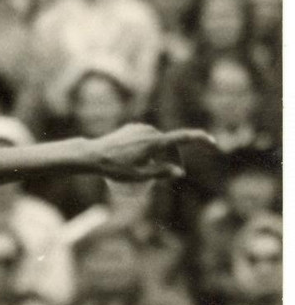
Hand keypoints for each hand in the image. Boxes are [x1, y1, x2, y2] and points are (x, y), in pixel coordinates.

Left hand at [88, 124, 217, 182]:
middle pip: (170, 144)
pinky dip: (151, 148)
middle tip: (171, 176)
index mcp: (155, 142)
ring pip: (159, 141)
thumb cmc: (115, 169)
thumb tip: (180, 172)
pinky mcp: (132, 128)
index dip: (200, 140)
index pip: (184, 138)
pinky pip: (147, 138)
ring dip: (162, 154)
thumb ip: (161, 173)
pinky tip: (142, 159)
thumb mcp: (139, 176)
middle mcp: (150, 131)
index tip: (212, 143)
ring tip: (153, 170)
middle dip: (174, 159)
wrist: (93, 155)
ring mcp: (140, 128)